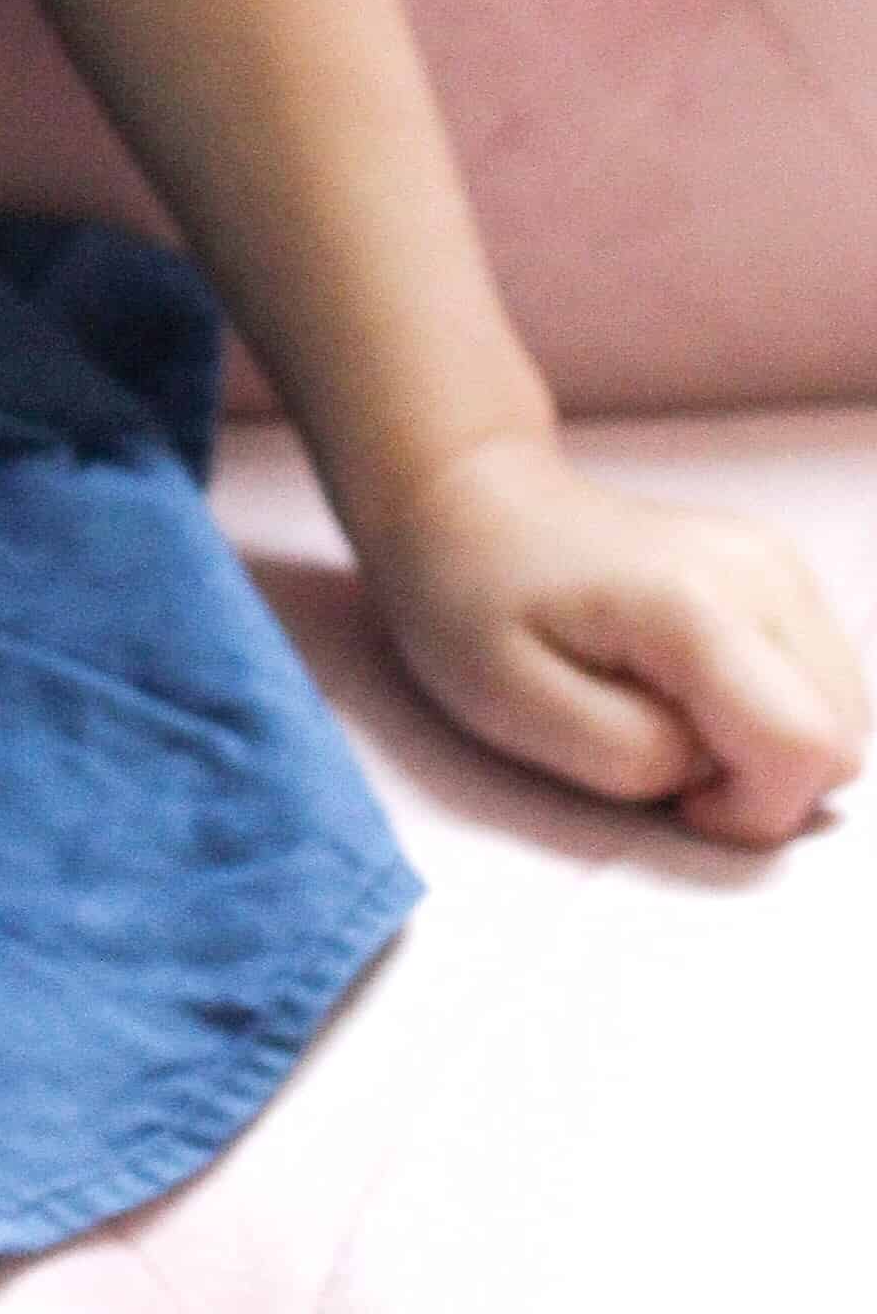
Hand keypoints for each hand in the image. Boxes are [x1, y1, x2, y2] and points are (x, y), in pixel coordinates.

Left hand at [360, 428, 869, 846]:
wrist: (473, 503)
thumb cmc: (474, 603)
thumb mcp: (514, 703)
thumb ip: (632, 757)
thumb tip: (712, 772)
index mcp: (695, 604)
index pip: (805, 748)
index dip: (750, 810)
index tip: (673, 797)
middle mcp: (761, 571)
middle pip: (840, 740)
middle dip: (762, 783)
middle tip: (660, 750)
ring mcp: (779, 563)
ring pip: (842, 716)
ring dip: (768, 748)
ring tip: (669, 714)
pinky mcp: (782, 571)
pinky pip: (821, 685)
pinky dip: (771, 712)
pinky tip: (692, 688)